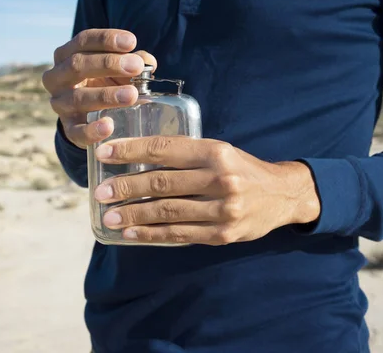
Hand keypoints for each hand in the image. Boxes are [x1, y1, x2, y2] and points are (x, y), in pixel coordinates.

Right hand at [42, 28, 156, 148]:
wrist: (91, 116)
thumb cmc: (106, 82)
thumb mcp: (118, 69)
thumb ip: (133, 62)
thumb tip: (147, 62)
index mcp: (66, 55)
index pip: (83, 41)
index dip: (106, 39)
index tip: (131, 42)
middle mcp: (57, 77)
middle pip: (77, 65)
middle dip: (108, 64)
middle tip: (136, 67)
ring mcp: (60, 104)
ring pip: (78, 97)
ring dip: (106, 95)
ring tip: (132, 95)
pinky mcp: (68, 129)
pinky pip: (76, 131)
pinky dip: (92, 129)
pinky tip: (109, 125)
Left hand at [92, 136, 320, 244]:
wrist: (282, 195)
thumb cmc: (242, 169)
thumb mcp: (219, 151)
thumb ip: (185, 154)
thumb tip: (138, 157)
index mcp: (215, 151)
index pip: (164, 149)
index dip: (131, 150)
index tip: (105, 153)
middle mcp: (219, 178)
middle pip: (162, 183)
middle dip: (126, 187)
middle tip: (100, 192)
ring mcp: (222, 209)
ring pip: (167, 212)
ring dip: (133, 215)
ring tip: (109, 216)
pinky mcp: (222, 234)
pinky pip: (180, 235)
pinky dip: (152, 235)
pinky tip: (131, 234)